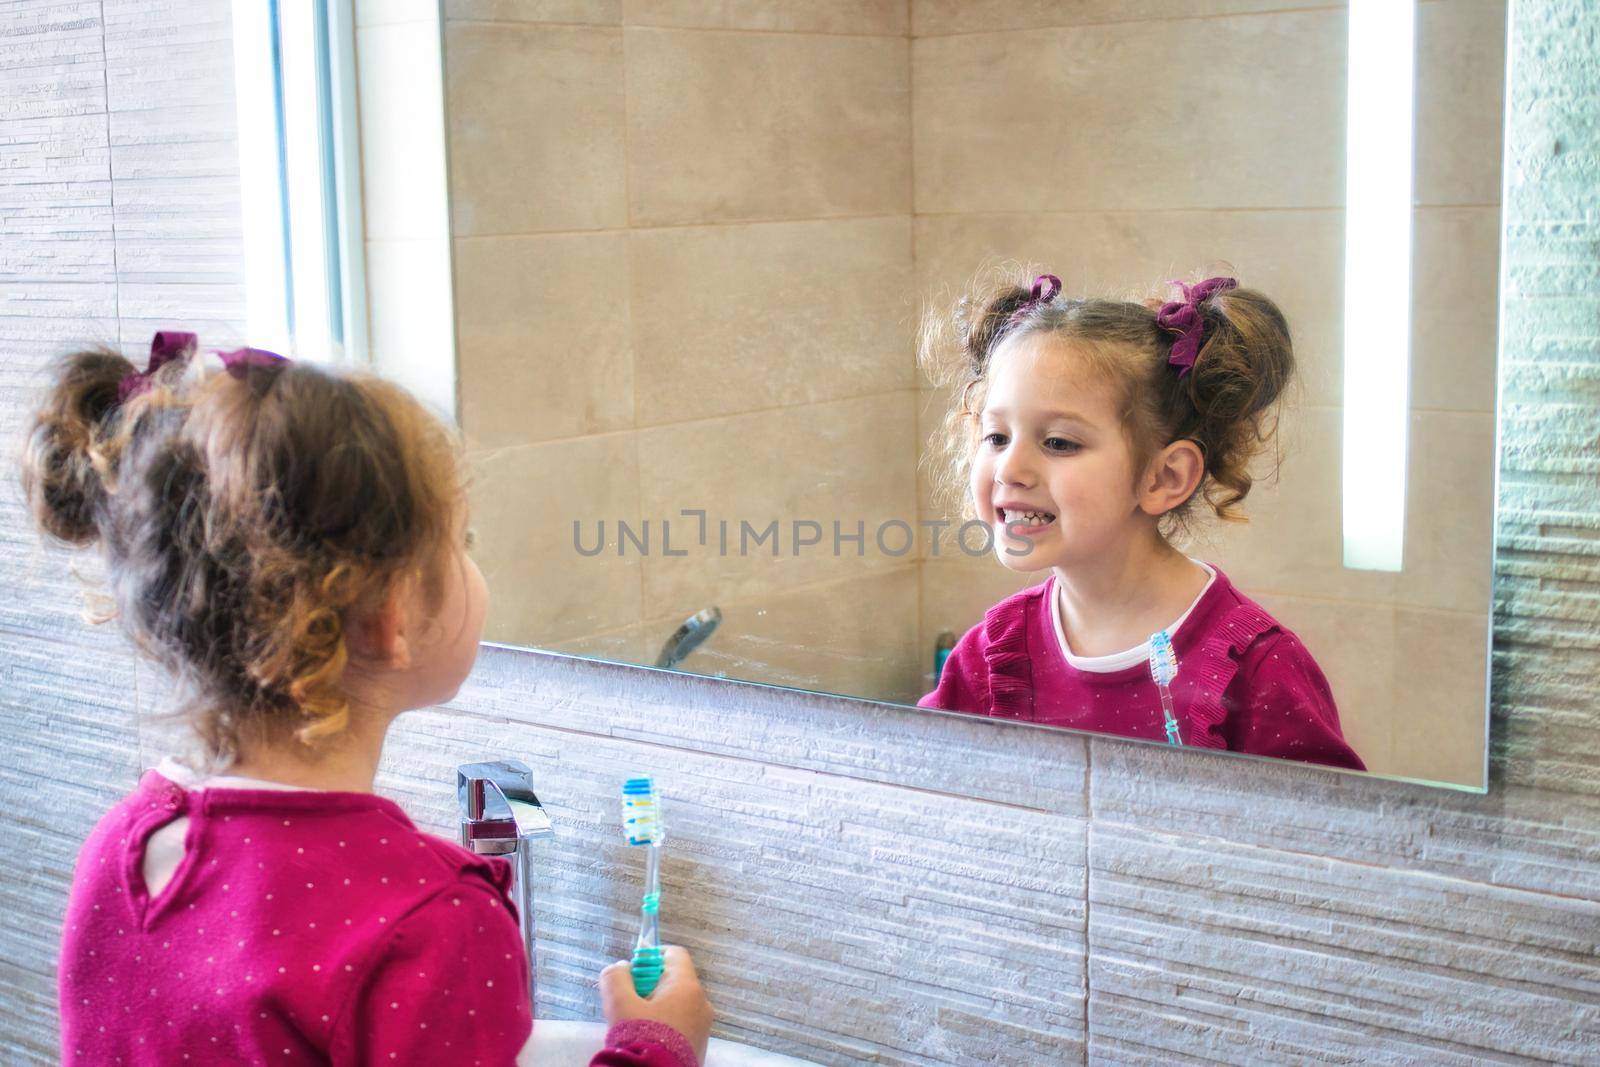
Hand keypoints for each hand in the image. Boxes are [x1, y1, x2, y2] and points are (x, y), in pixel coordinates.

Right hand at [599, 945, 713, 1064]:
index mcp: (687, 986)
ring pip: (678, 1004)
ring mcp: (704, 1026)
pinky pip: (683, 1024)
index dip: (652, 957)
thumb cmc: (640, 1037)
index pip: (675, 954)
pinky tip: (649, 1039)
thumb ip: (616, 978)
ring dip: (658, 1007)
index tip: (634, 972)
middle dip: (651, 986)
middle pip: (675, 980)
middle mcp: (702, 1002)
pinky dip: (666, 1025)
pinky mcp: (700, 1045)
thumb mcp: (619, 1004)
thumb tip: (621, 967)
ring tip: (637, 1024)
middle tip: (630, 1002)